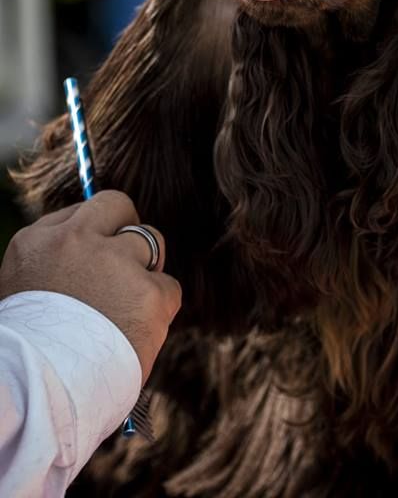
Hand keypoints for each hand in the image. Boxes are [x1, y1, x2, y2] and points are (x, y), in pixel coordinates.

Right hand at [0, 190, 181, 381]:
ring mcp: (114, 262)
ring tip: (127, 310)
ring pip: (151, 241)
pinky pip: (169, 288)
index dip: (95, 232)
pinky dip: (160, 310)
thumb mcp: (24, 295)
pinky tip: (137, 334)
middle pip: (118, 206)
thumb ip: (56, 265)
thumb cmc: (29, 353)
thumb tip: (93, 246)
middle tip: (127, 265)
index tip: (97, 253)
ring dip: (146, 271)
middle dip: (127, 230)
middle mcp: (76, 241)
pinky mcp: (148, 292)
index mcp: (36, 241)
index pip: (80, 211)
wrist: (38, 396)